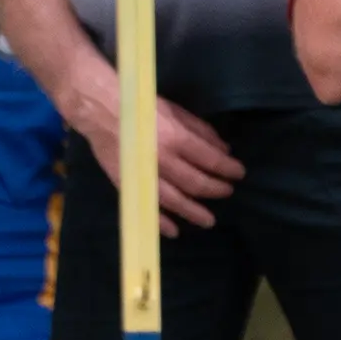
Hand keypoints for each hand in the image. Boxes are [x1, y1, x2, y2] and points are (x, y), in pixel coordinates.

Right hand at [61, 60, 244, 234]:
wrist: (101, 111)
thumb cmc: (142, 107)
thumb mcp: (176, 110)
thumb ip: (200, 130)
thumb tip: (223, 149)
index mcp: (176, 138)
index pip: (210, 160)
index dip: (228, 169)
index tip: (239, 173)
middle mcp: (163, 160)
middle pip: (196, 183)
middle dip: (216, 190)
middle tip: (227, 192)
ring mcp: (144, 175)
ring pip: (175, 201)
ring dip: (194, 212)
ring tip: (209, 220)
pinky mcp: (128, 184)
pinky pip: (147, 207)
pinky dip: (161, 222)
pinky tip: (174, 231)